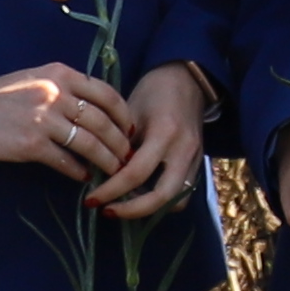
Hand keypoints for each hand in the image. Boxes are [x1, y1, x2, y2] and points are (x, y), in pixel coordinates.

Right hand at [0, 64, 121, 174]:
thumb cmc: (1, 95)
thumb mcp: (37, 78)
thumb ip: (66, 88)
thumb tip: (97, 110)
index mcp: (62, 74)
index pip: (107, 95)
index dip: (125, 116)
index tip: (131, 130)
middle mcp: (57, 94)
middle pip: (104, 123)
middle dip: (121, 143)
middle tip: (129, 157)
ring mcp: (44, 120)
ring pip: (90, 144)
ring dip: (107, 160)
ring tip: (115, 171)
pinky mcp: (31, 145)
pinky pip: (66, 161)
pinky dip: (79, 171)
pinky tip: (84, 177)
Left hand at [81, 61, 207, 220]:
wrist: (187, 79)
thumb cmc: (153, 92)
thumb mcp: (130, 112)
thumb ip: (119, 144)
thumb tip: (98, 174)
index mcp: (165, 133)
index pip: (136, 173)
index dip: (111, 191)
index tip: (91, 199)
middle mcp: (184, 150)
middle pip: (162, 197)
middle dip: (132, 210)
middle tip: (108, 211)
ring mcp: (196, 158)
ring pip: (177, 200)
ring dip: (151, 208)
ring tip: (125, 204)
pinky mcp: (199, 163)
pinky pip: (183, 192)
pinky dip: (162, 200)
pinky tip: (142, 195)